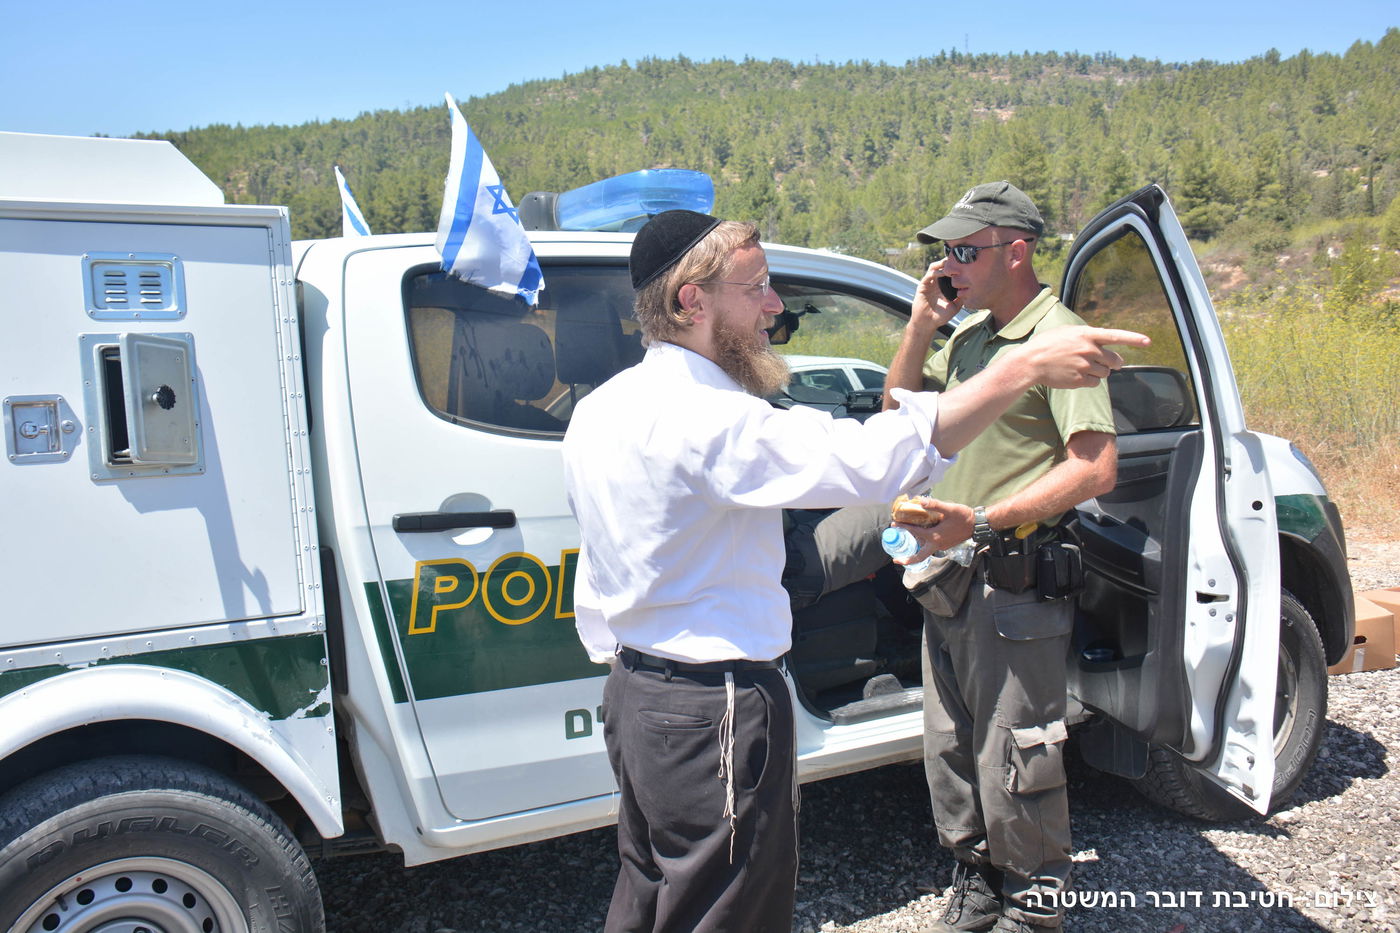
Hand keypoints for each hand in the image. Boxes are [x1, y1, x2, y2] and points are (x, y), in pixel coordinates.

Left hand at [893, 498, 972, 557]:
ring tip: (905, 540)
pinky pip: (930, 546)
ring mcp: (941, 546)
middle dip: (907, 559)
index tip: (894, 524)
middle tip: (895, 559)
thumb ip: (934, 505)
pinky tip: (920, 534)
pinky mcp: (945, 544)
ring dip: (914, 548)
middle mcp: (937, 544)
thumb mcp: (949, 509)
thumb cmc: (963, 516)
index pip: (915, 532)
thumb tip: (921, 500)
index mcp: (935, 537)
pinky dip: (923, 543)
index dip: (904, 527)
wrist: (977, 524)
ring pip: (924, 550)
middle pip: (919, 556)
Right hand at [910, 259, 960, 327]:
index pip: (950, 272)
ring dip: (942, 264)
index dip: (956, 267)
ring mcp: (929, 283)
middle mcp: (937, 283)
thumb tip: (971, 290)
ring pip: (935, 267)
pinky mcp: (923, 285)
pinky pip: (929, 275)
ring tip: (950, 264)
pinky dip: (936, 272)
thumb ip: (962, 298)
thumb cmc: (940, 316)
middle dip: (949, 262)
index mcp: (944, 286)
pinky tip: (943, 273)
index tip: (965, 264)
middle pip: (942, 266)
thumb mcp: (955, 306)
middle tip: (958, 260)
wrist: (927, 323)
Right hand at [1015, 326, 1150, 388]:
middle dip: (1113, 363)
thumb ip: (1086, 334)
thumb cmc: (1047, 344)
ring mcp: (1084, 366)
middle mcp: (1088, 350)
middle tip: (1104, 362)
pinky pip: (1095, 383)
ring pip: (1106, 374)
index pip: (1116, 336)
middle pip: (1115, 360)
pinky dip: (1090, 381)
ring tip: (1081, 367)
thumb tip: (1101, 340)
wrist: (1030, 362)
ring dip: (1098, 372)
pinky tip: (1076, 375)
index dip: (1133, 338)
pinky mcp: (1079, 380)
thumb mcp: (1066, 331)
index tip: (1148, 341)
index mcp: (1086, 334)